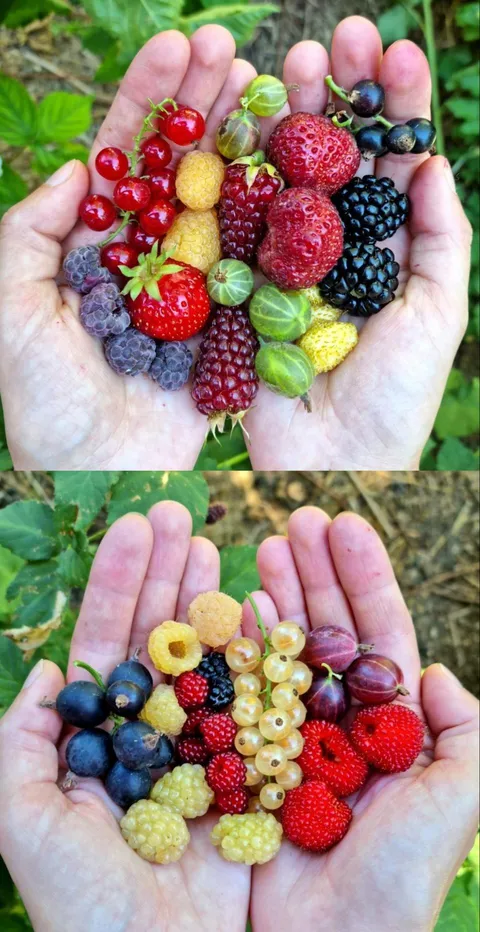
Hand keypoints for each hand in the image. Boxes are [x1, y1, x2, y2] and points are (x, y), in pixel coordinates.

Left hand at [0, 26, 257, 468]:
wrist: (94, 470)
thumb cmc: (42, 400)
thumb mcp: (9, 312)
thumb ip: (27, 236)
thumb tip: (75, 174)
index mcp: (91, 248)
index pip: (122, 159)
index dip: (147, 102)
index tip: (175, 46)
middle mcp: (145, 259)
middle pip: (177, 168)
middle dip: (201, 106)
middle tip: (230, 47)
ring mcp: (190, 289)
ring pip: (220, 203)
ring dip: (242, 144)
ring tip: (266, 85)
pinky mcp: (226, 324)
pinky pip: (251, 265)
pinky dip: (270, 218)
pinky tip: (291, 171)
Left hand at [0, 502, 249, 931]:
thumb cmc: (80, 903)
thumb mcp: (24, 817)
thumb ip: (22, 742)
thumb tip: (46, 672)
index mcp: (98, 739)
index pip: (107, 643)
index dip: (120, 584)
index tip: (138, 528)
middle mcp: (149, 735)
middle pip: (158, 636)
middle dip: (167, 574)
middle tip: (182, 513)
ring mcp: (200, 750)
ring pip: (205, 658)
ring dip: (208, 600)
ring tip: (215, 545)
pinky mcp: (245, 774)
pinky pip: (250, 703)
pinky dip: (254, 654)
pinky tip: (257, 607)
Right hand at [243, 507, 478, 930]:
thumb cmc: (400, 873)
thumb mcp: (459, 795)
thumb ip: (468, 730)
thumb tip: (438, 673)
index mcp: (391, 725)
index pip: (378, 632)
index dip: (363, 576)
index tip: (342, 523)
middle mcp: (341, 723)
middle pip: (328, 629)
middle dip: (313, 572)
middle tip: (292, 521)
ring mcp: (293, 738)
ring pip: (284, 651)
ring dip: (275, 596)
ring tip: (260, 547)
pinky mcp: (249, 759)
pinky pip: (243, 693)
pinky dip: (238, 648)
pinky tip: (234, 609)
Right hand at [245, 17, 472, 468]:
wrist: (335, 457)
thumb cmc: (397, 396)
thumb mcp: (438, 314)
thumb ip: (442, 238)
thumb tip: (433, 161)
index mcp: (388, 249)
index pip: (392, 162)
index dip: (396, 105)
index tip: (395, 50)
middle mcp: (337, 247)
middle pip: (336, 157)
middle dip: (340, 95)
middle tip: (337, 35)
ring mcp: (287, 262)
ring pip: (286, 177)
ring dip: (289, 117)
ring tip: (290, 63)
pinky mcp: (243, 285)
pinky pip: (241, 223)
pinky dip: (239, 175)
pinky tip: (241, 127)